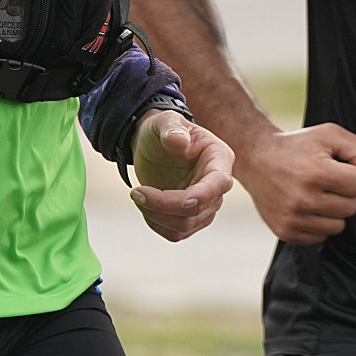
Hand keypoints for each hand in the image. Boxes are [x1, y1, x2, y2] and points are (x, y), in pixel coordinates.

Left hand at [127, 113, 232, 242]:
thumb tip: (179, 141)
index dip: (201, 195)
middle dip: (163, 205)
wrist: (152, 145)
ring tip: (137, 195)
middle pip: (197, 209)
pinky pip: (176, 234)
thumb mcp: (164, 121)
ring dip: (156, 215)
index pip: (219, 184)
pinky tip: (145, 206)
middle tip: (136, 192)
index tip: (179, 200)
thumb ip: (171, 128)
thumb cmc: (162, 130)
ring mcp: (206, 204)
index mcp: (219, 158)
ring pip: (186, 225)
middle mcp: (217, 185)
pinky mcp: (191, 218)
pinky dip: (156, 224)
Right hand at [238, 121, 355, 243]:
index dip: (353, 174)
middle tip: (326, 181)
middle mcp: (303, 198)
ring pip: (338, 226)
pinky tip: (306, 208)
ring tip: (317, 195)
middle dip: (344, 194)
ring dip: (333, 212)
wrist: (255, 159)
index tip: (338, 168)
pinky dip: (318, 225)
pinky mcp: (285, 231)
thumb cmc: (297, 146)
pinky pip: (320, 238)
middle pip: (352, 207)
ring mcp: (293, 218)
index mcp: (316, 172)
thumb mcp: (329, 134)